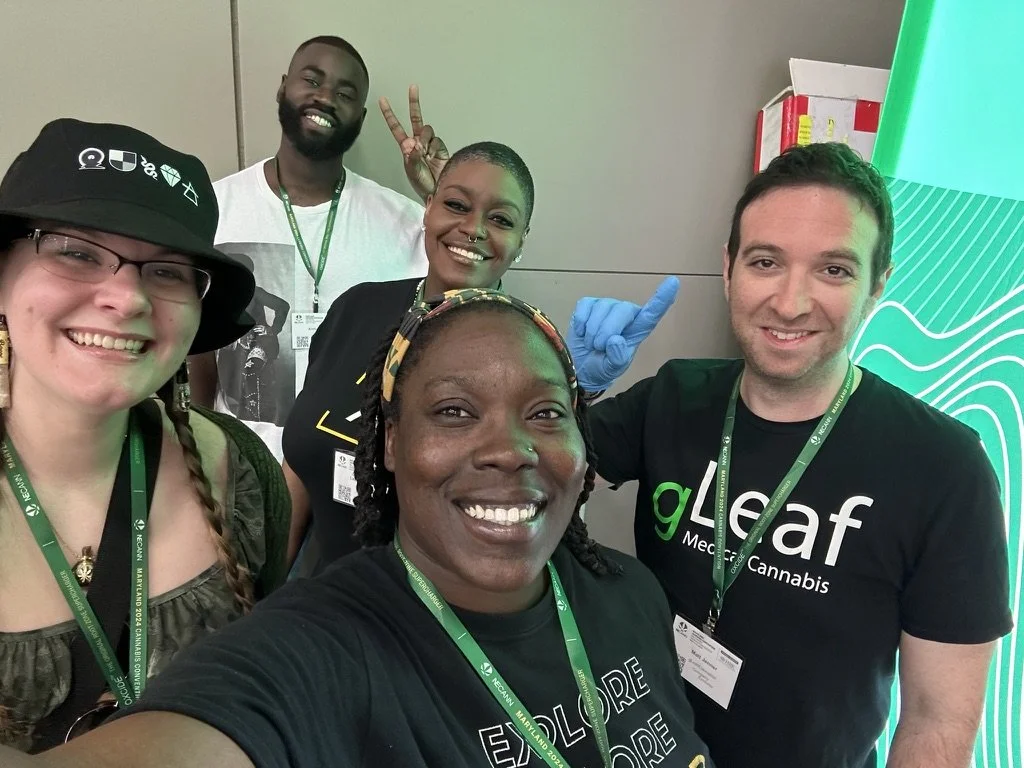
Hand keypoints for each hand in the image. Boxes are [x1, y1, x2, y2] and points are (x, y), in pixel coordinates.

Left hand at [379, 85, 449, 201]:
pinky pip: (436, 140)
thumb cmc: (423, 185)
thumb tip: (413, 142)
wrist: (440, 191)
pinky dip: (435, 147)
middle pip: (415, 119)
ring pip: (427, 130)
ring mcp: (430, 144)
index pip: (396, 127)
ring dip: (425, 139)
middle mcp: (418, 143)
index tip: (383, 100)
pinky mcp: (441, 148)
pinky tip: (434, 158)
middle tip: (413, 87)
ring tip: (425, 155)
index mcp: (406, 148)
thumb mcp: (413, 172)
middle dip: (414, 103)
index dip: (390, 114)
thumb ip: (412, 157)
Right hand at [568, 276, 679, 392]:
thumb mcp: (612, 369)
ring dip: (592, 332)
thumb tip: (615, 340)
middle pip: (621, 311)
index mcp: (637, 329)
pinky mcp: (588, 304)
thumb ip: (617, 358)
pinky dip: (581, 323)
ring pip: (601, 309)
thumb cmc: (602, 367)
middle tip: (598, 348)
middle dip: (606, 331)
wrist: (580, 368)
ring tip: (591, 343)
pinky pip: (584, 307)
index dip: (662, 298)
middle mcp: (625, 314)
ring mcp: (607, 306)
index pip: (652, 313)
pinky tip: (582, 333)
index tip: (674, 282)